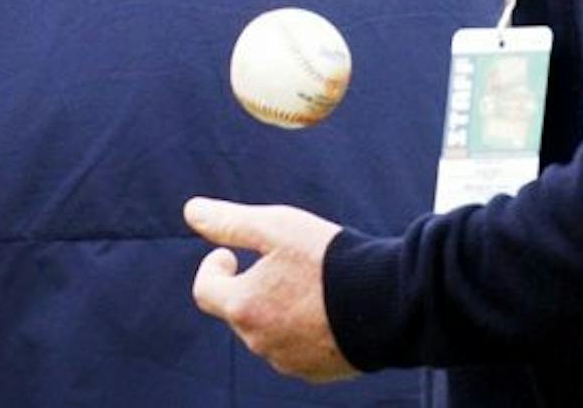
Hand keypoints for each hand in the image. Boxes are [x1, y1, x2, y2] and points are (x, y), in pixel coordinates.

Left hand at [185, 196, 358, 382]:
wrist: (389, 304)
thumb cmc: (330, 261)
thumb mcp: (276, 227)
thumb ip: (229, 221)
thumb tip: (192, 211)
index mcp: (244, 308)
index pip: (204, 292)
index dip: (214, 268)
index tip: (232, 253)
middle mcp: (261, 342)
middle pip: (239, 310)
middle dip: (251, 285)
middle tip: (281, 262)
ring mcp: (290, 362)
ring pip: (269, 330)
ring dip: (277, 307)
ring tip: (310, 282)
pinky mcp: (318, 372)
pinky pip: (298, 348)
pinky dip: (303, 328)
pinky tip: (328, 307)